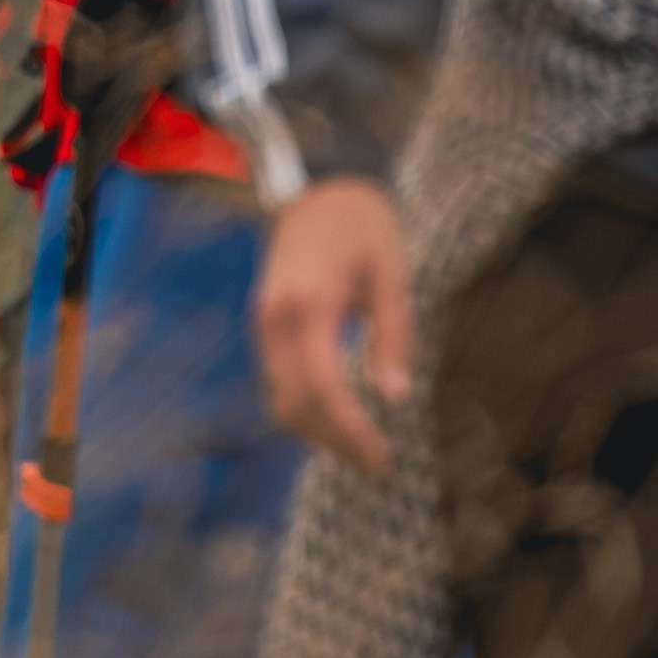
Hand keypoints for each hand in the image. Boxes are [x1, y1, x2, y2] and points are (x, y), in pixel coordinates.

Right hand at [256, 175, 413, 473]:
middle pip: (295, 403)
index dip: (350, 430)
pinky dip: (305, 410)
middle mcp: (275, 320)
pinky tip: (337, 419)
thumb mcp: (391, 275)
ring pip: (280, 399)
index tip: (381, 457)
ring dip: (317, 432)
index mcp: (308, 305)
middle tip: (377, 464)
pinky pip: (277, 383)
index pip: (323, 387)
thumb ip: (393, 337)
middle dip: (334, 441)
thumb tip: (394, 398)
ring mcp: (263, 324)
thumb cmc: (361, 228)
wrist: (314, 193)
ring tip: (360, 449)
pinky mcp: (264, 327)